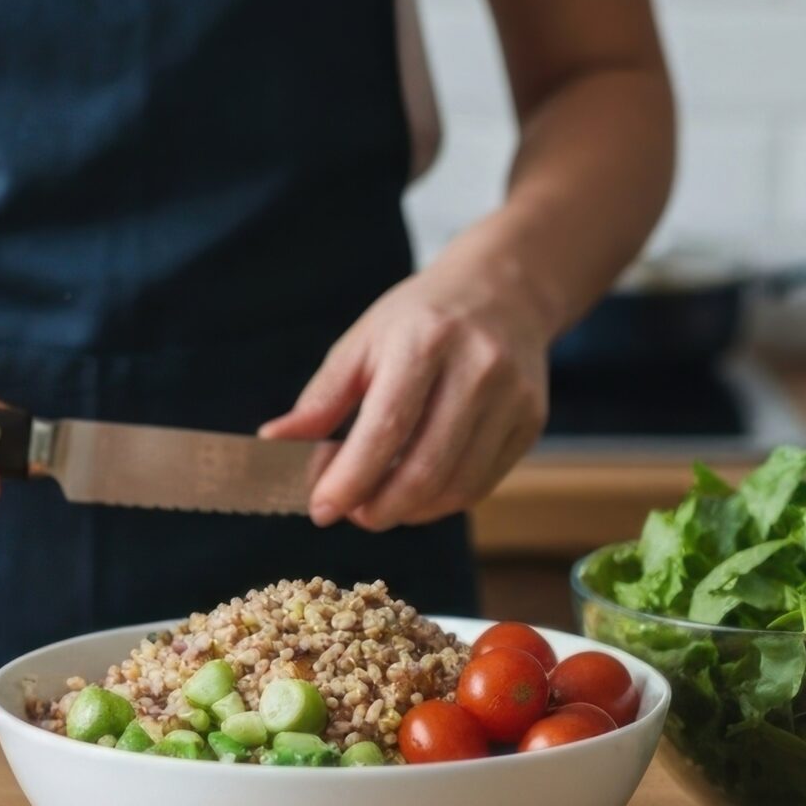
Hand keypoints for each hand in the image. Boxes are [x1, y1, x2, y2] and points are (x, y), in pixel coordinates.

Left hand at [261, 260, 552, 530]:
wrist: (504, 292)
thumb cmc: (420, 319)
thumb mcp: (363, 343)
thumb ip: (321, 399)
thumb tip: (275, 444)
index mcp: (426, 340)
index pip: (386, 429)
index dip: (350, 479)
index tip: (321, 508)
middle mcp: (478, 369)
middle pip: (425, 468)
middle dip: (378, 508)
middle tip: (351, 513)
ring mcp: (512, 398)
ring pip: (456, 487)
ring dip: (409, 511)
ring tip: (379, 503)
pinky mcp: (531, 423)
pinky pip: (481, 486)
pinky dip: (441, 503)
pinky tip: (416, 492)